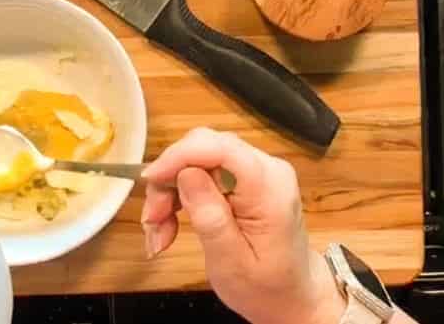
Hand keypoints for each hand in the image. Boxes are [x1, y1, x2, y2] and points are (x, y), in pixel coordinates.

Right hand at [139, 128, 345, 323]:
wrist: (292, 295)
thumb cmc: (267, 287)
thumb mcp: (232, 262)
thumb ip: (210, 217)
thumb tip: (186, 174)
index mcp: (270, 188)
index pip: (221, 148)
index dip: (180, 156)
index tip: (150, 179)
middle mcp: (267, 169)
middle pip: (204, 149)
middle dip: (170, 180)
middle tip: (154, 221)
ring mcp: (257, 170)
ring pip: (197, 160)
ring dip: (171, 193)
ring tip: (161, 234)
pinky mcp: (245, 178)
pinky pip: (203, 172)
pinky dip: (181, 196)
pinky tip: (172, 225)